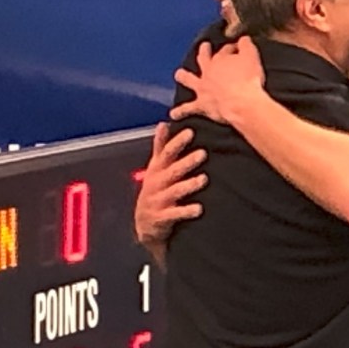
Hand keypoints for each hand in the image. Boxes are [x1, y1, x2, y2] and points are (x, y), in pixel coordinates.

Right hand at [134, 123, 206, 249]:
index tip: (190, 132)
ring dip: (189, 185)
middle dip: (187, 162)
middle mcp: (156, 183)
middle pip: (172, 170)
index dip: (177, 142)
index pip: (166, 152)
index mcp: (156, 169)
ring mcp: (159, 200)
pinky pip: (175, 214)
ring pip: (175, 191)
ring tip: (203, 179)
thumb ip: (160, 146)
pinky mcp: (162, 217)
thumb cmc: (155, 189)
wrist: (145, 223)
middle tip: (203, 153)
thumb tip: (163, 123)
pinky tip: (199, 209)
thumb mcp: (155, 167)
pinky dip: (186, 211)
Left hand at [170, 38, 265, 122]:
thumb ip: (246, 46)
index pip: (225, 50)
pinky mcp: (202, 105)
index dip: (231, 48)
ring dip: (183, 77)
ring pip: (189, 80)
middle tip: (204, 47)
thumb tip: (243, 39)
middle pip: (203, 59)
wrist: (241, 103)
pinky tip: (173, 114)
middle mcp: (208, 72)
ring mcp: (203, 89)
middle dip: (204, 52)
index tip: (237, 48)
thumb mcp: (252, 57)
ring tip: (179, 74)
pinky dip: (180, 112)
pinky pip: (187, 109)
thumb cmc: (248, 80)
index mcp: (221, 60)